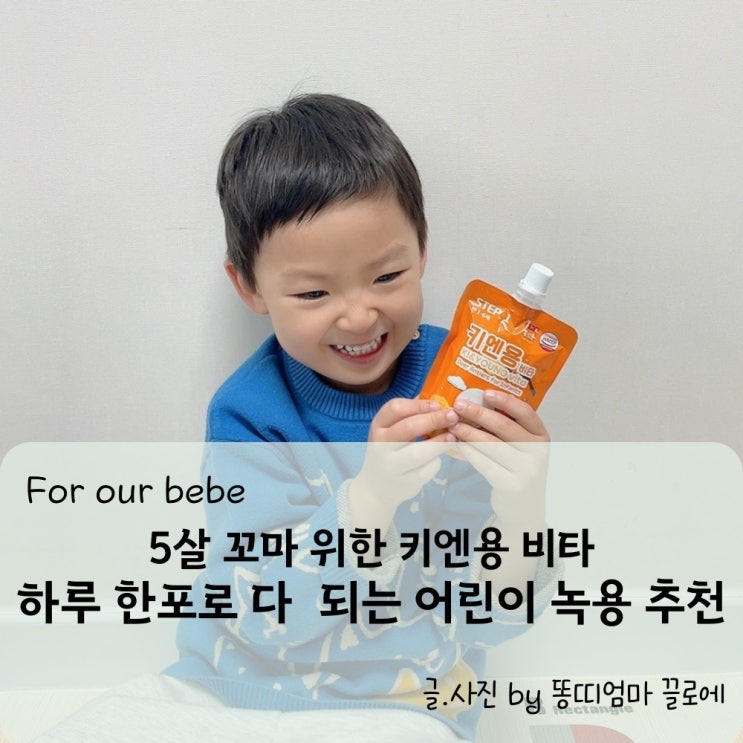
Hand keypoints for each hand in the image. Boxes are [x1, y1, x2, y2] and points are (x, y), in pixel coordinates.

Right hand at [348, 398, 457, 529]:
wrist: (378, 485)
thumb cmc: (391, 450)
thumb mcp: (392, 431)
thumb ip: (410, 416)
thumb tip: (439, 402)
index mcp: (378, 426)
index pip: (395, 408)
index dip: (418, 405)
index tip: (438, 405)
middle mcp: (380, 445)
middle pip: (408, 427)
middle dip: (434, 420)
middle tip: (453, 416)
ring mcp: (391, 465)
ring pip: (418, 452)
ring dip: (439, 442)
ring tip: (452, 436)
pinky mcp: (404, 482)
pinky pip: (426, 469)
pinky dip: (436, 461)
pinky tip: (438, 457)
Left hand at [448, 390, 549, 529]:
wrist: (525, 506)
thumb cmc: (517, 470)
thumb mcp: (521, 448)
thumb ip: (507, 430)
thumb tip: (475, 404)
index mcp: (542, 436)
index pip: (526, 412)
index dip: (506, 401)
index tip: (486, 392)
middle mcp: (538, 452)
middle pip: (505, 427)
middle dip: (479, 413)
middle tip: (459, 405)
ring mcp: (527, 470)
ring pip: (492, 445)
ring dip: (469, 432)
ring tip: (453, 424)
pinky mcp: (512, 485)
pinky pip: (485, 463)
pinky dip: (469, 452)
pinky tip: (458, 444)